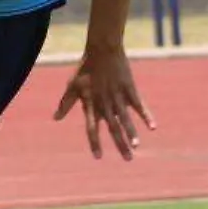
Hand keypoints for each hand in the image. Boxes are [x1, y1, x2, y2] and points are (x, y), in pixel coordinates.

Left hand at [53, 44, 155, 159]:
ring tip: (136, 147)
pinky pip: (139, 105)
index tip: (98, 157)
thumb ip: (65, 104)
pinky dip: (146, 116)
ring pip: (125, 119)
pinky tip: (152, 127)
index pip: (92, 128)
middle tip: (128, 159)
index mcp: (91, 104)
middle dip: (120, 144)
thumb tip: (55, 118)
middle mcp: (105, 103)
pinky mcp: (129, 89)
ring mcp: (118, 96)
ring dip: (131, 133)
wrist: (102, 49)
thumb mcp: (72, 86)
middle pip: (113, 128)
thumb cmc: (85, 68)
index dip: (95, 142)